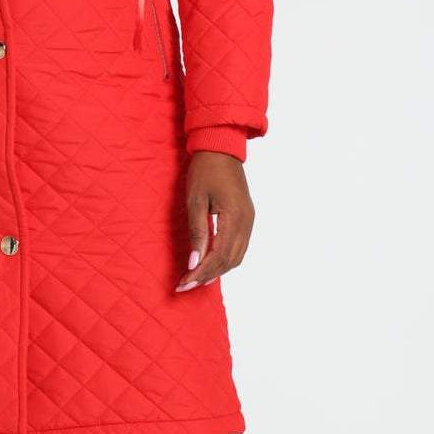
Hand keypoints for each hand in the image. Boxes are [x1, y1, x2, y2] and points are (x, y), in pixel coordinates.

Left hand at [176, 150, 254, 291]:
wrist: (221, 148)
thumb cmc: (205, 170)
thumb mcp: (195, 201)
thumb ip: (197, 233)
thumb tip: (194, 263)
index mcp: (235, 216)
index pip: (219, 255)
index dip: (201, 272)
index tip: (184, 282)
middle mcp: (247, 222)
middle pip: (229, 261)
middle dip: (207, 276)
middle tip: (185, 285)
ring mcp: (249, 220)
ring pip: (236, 257)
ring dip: (217, 270)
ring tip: (195, 278)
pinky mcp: (247, 218)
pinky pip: (238, 247)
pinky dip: (224, 259)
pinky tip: (209, 263)